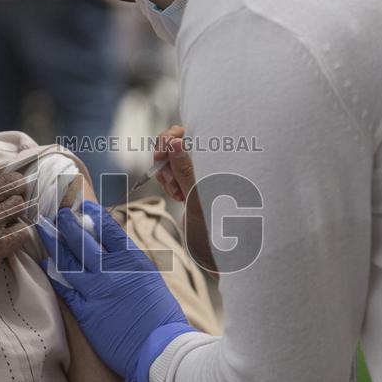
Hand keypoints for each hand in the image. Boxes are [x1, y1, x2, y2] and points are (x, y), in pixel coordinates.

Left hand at [37, 201, 195, 381]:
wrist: (163, 351)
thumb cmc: (164, 321)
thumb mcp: (153, 283)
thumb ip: (132, 267)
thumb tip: (117, 254)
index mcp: (134, 262)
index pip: (110, 230)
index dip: (94, 215)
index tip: (83, 206)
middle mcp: (113, 272)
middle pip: (83, 240)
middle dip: (67, 223)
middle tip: (57, 213)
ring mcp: (98, 291)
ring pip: (69, 261)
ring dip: (54, 243)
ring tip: (43, 229)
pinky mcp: (87, 313)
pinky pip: (65, 290)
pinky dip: (54, 275)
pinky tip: (45, 265)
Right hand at [154, 125, 216, 273]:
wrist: (222, 250)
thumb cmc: (218, 224)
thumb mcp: (198, 196)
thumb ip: (185, 169)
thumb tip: (175, 142)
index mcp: (217, 157)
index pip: (188, 132)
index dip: (169, 138)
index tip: (159, 155)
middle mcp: (210, 160)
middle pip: (177, 143)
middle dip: (166, 160)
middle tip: (169, 182)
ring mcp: (202, 171)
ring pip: (173, 159)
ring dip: (168, 174)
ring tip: (177, 194)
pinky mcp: (195, 182)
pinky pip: (175, 172)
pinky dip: (171, 182)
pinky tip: (178, 197)